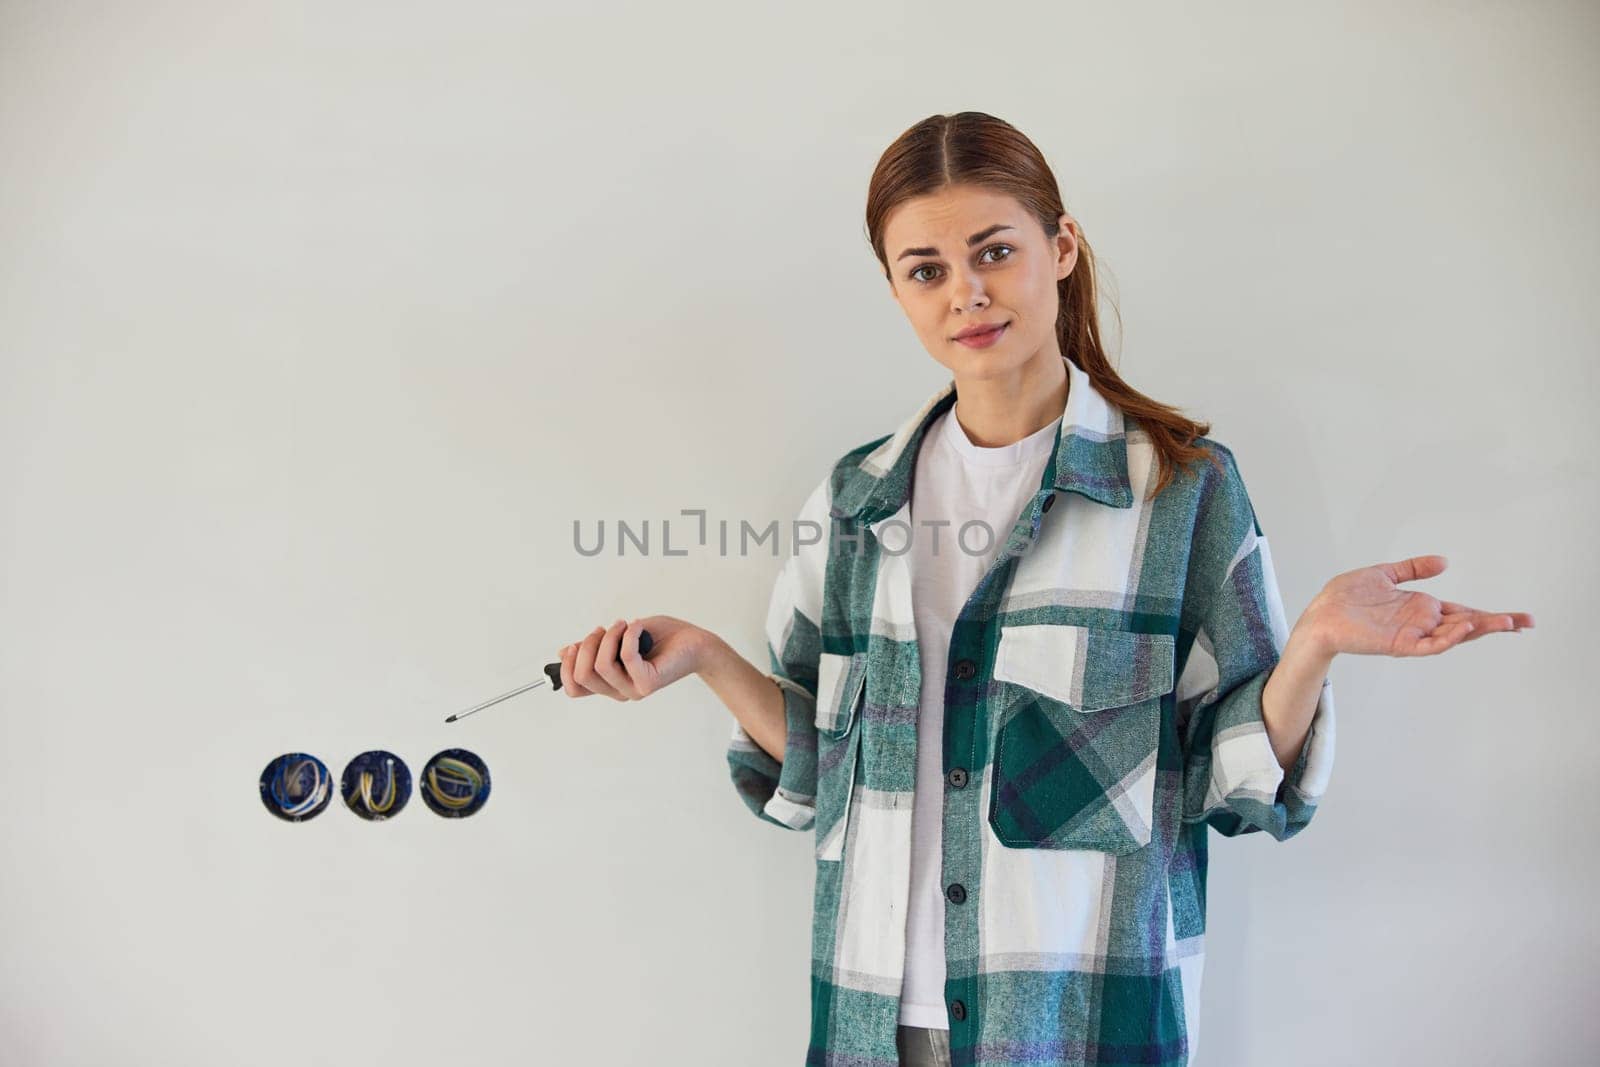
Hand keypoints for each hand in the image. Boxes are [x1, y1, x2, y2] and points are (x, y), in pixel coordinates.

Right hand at [555, 614, 708, 699]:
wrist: (694, 643)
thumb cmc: (660, 639)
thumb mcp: (618, 639)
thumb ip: (594, 647)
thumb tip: (564, 652)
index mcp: (609, 683)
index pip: (574, 689)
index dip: (567, 667)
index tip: (576, 644)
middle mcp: (620, 691)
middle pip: (583, 676)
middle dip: (587, 645)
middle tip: (603, 629)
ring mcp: (634, 689)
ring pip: (602, 665)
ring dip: (609, 636)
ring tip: (624, 624)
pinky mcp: (649, 682)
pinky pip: (627, 656)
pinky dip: (629, 634)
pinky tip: (637, 625)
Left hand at [1302, 554, 1534, 657]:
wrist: (1319, 614)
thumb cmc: (1345, 597)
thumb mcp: (1384, 574)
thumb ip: (1414, 568)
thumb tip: (1445, 561)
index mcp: (1420, 607)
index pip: (1463, 612)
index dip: (1489, 614)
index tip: (1519, 617)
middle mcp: (1421, 622)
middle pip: (1466, 624)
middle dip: (1496, 623)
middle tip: (1526, 622)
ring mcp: (1411, 634)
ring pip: (1452, 636)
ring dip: (1478, 630)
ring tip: (1504, 622)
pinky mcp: (1397, 644)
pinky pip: (1428, 644)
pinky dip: (1447, 639)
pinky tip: (1463, 627)